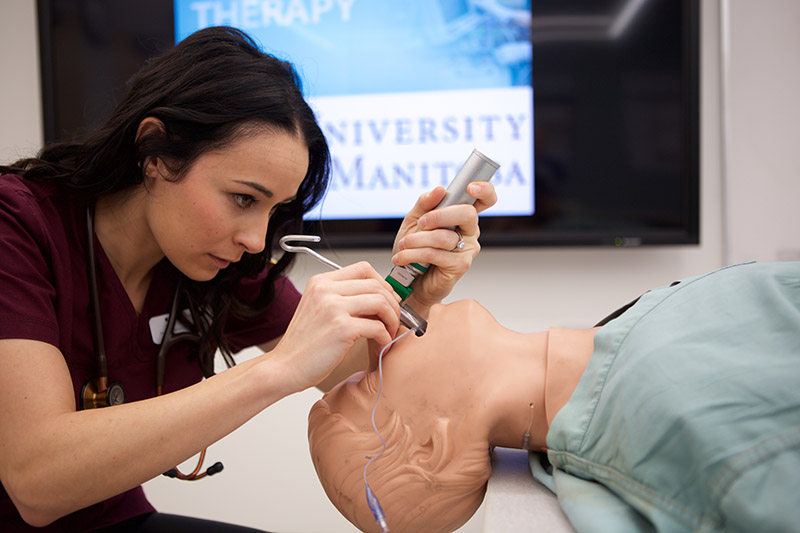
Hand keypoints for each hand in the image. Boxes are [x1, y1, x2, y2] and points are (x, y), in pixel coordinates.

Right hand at [270, 262, 400, 390]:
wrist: (284, 368)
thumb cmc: (303, 344)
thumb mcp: (318, 310)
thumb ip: (343, 299)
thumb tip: (378, 297)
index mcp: (320, 282)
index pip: (363, 269)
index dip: (382, 282)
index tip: (389, 298)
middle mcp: (326, 290)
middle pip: (375, 284)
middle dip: (392, 302)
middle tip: (394, 319)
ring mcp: (333, 307)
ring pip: (381, 302)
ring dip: (392, 318)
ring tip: (389, 332)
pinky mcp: (342, 328)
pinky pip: (377, 326)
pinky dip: (385, 337)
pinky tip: (380, 345)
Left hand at [391, 181, 496, 308]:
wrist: (407, 282)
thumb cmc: (414, 250)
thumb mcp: (414, 221)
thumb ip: (425, 204)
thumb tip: (439, 190)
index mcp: (462, 217)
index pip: (484, 199)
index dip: (484, 190)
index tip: (470, 187)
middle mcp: (469, 232)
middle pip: (467, 213)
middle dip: (440, 215)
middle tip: (422, 223)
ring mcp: (467, 249)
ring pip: (445, 237)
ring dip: (418, 239)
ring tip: (404, 244)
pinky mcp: (460, 266)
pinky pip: (436, 254)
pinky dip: (415, 254)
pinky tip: (403, 257)